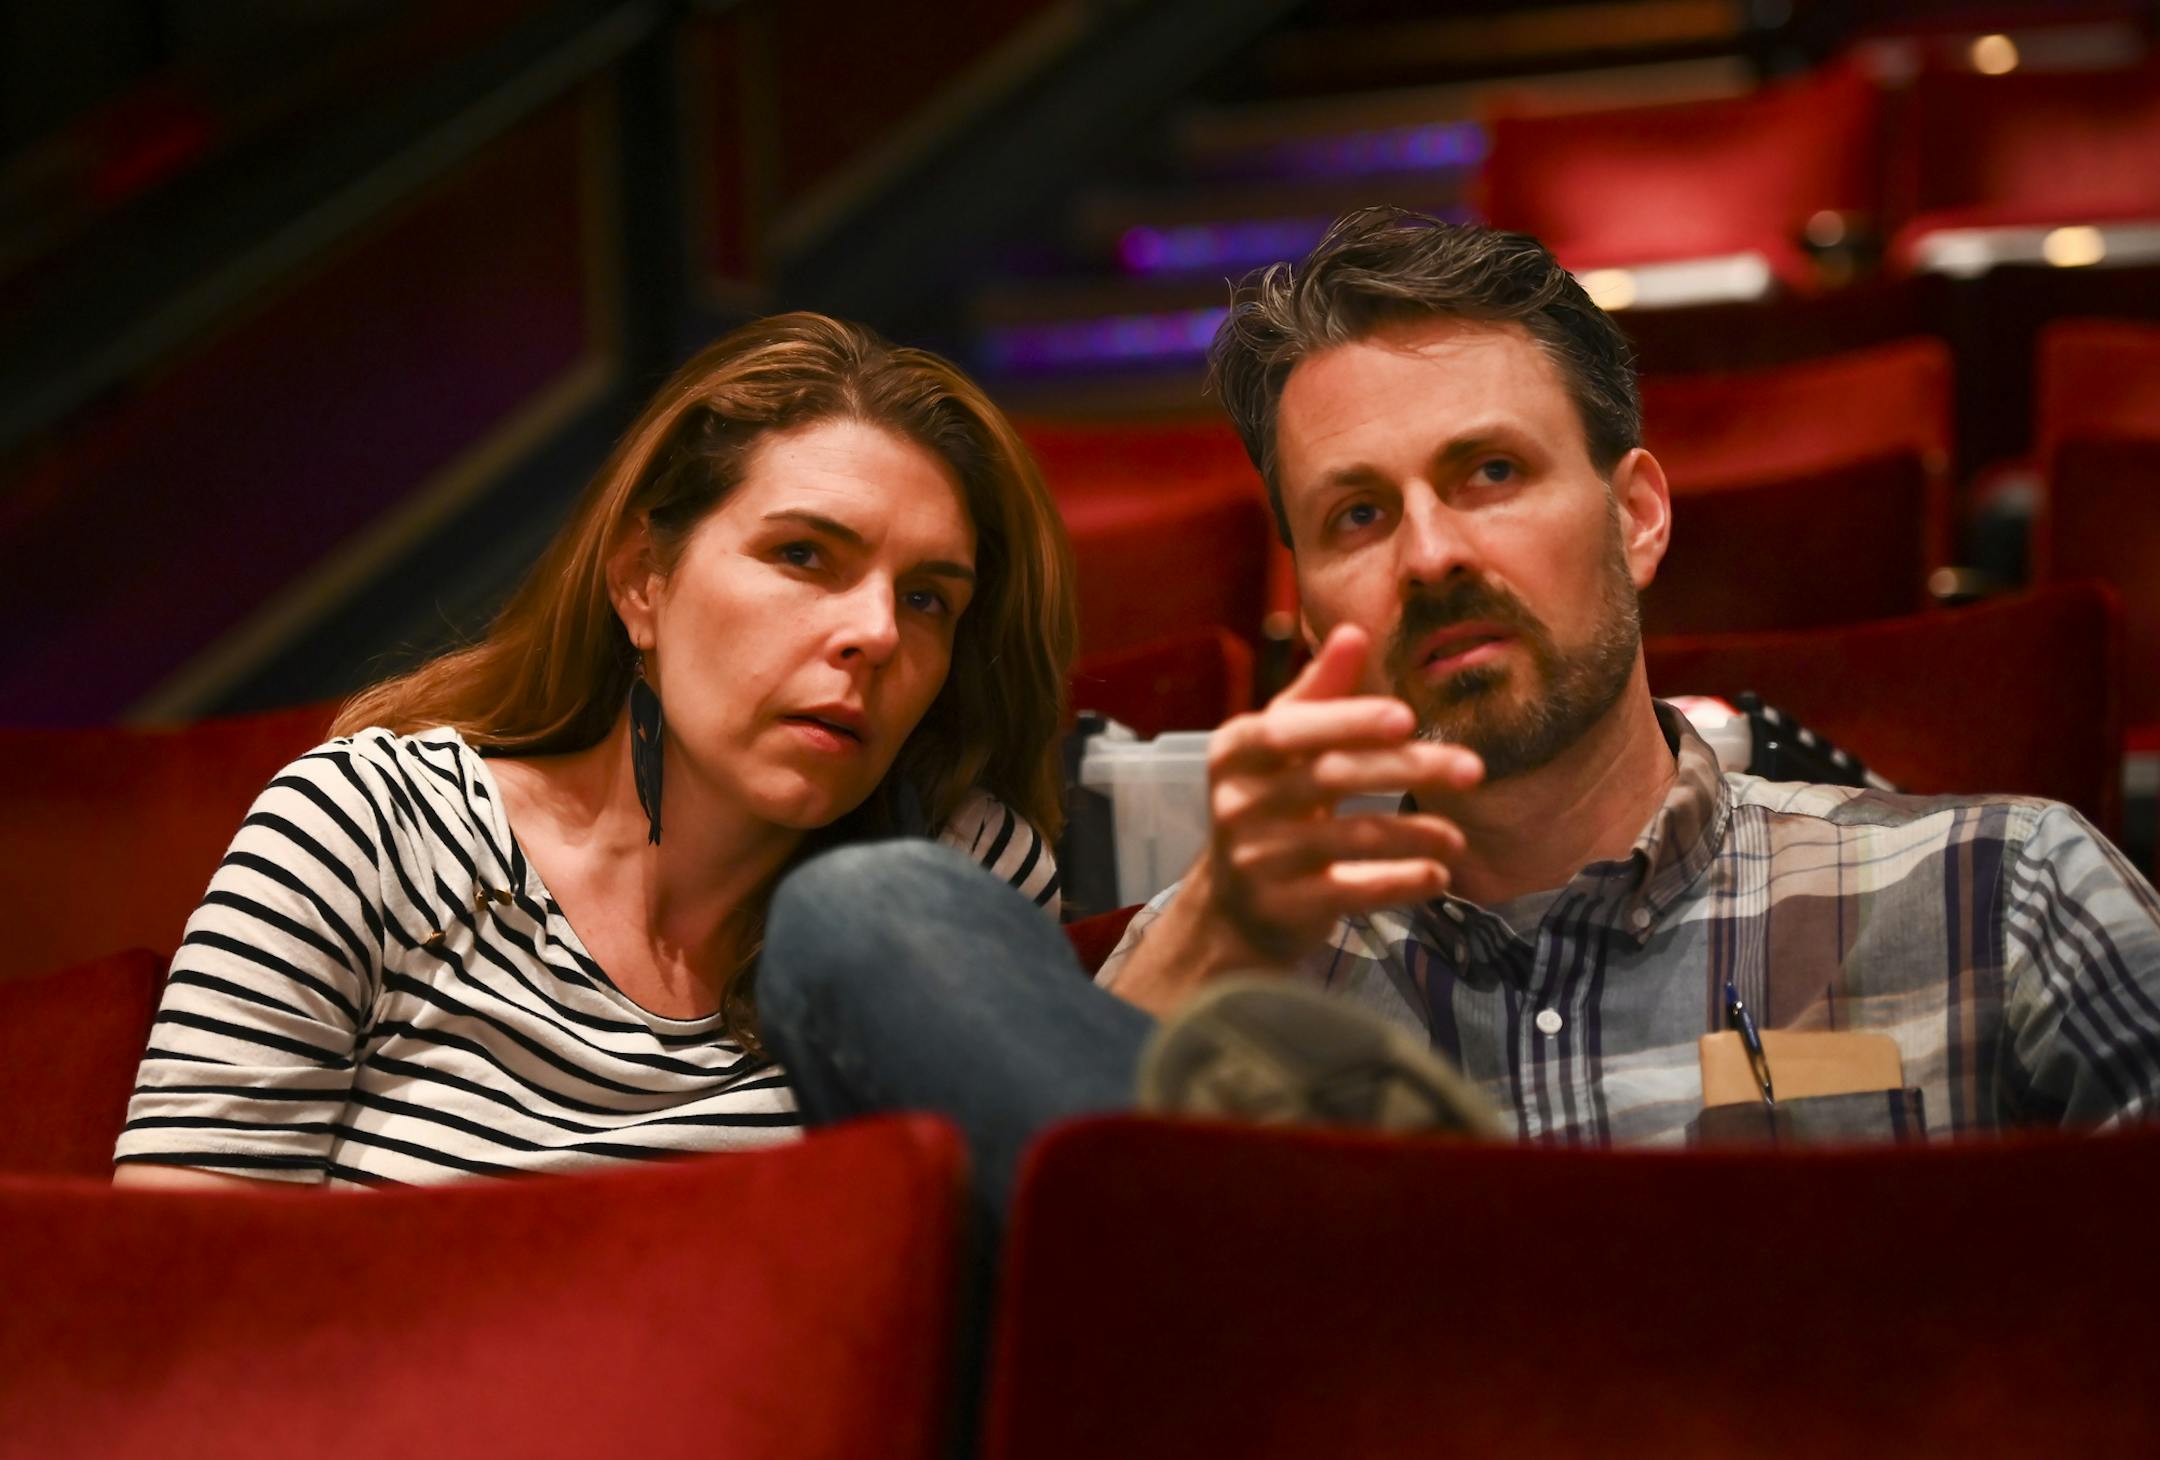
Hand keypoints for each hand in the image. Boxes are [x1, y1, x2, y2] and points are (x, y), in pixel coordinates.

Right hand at [1199, 623, 1482, 964]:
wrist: (1233, 905)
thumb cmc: (1269, 805)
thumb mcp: (1281, 745)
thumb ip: (1318, 692)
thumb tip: (1354, 631)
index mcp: (1237, 750)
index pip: (1292, 729)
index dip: (1349, 721)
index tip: (1407, 715)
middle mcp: (1238, 802)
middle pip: (1331, 777)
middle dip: (1407, 769)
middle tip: (1473, 768)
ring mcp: (1257, 858)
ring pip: (1349, 838)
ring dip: (1414, 834)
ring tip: (1457, 838)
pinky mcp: (1283, 906)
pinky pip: (1352, 892)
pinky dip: (1400, 882)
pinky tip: (1438, 875)